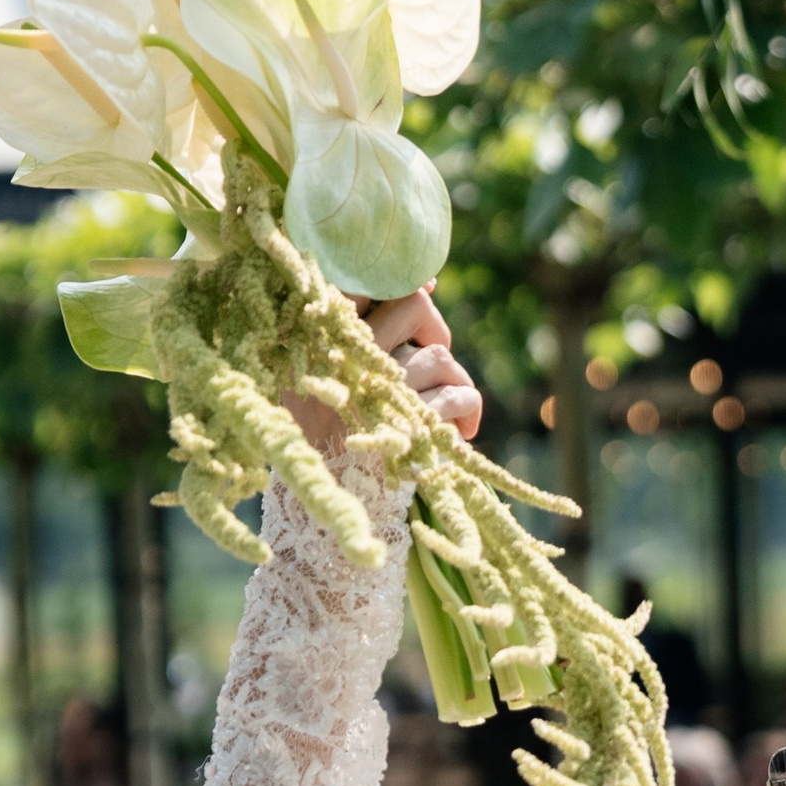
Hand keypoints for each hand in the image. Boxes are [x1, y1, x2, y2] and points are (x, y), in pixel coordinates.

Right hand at [281, 287, 482, 454]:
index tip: (428, 288)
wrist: (324, 504)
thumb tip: (428, 284)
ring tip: (446, 409)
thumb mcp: (324, 379)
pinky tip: (462, 430)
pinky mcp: (405, 429)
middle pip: (413, 305)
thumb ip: (366, 334)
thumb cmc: (328, 438)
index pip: (364, 285)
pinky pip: (456, 396)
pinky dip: (467, 409)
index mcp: (319, 344)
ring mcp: (376, 395)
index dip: (404, 280)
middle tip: (430, 362)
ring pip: (440, 356)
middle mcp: (346, 363)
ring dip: (454, 380)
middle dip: (435, 331)